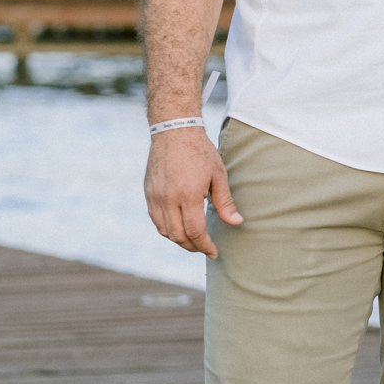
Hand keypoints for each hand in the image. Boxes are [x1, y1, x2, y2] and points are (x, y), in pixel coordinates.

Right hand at [143, 126, 240, 258]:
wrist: (174, 131)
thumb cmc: (200, 152)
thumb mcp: (218, 175)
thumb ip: (225, 202)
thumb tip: (236, 222)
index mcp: (187, 195)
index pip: (195, 231)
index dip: (205, 245)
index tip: (214, 252)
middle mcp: (167, 199)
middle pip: (177, 235)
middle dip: (192, 246)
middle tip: (205, 249)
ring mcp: (155, 197)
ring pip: (164, 230)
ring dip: (178, 240)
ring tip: (193, 241)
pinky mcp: (148, 193)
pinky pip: (155, 219)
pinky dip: (167, 229)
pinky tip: (178, 228)